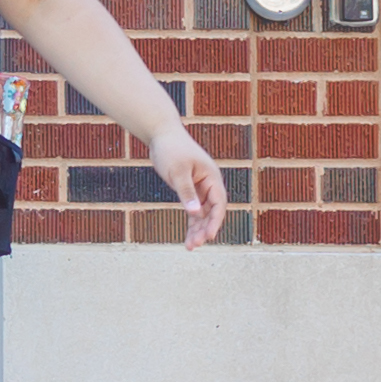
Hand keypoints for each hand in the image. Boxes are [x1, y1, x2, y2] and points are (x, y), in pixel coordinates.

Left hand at [144, 126, 229, 243]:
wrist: (161, 135)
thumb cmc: (171, 149)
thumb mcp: (178, 171)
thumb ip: (186, 192)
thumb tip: (195, 213)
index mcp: (212, 177)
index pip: (219, 203)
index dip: (215, 221)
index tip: (209, 236)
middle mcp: (209, 184)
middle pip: (211, 212)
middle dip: (204, 229)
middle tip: (194, 245)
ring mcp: (200, 189)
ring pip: (202, 214)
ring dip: (197, 230)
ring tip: (190, 247)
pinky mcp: (190, 191)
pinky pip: (193, 211)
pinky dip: (191, 223)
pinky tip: (188, 237)